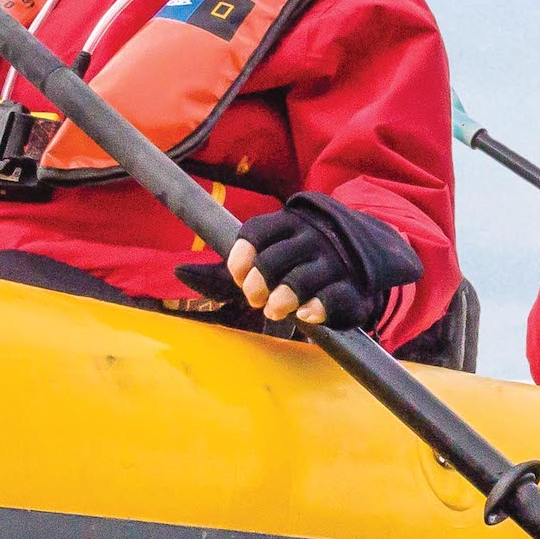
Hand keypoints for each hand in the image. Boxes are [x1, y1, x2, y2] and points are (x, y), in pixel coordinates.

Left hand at [178, 193, 422, 333]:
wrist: (362, 261)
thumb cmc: (296, 263)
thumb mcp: (262, 261)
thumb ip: (222, 272)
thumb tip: (177, 272)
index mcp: (285, 223)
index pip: (256, 232)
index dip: (241, 258)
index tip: (239, 276)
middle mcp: (309, 237)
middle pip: (272, 261)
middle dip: (257, 284)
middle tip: (255, 299)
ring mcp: (333, 261)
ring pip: (300, 280)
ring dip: (282, 300)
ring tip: (276, 311)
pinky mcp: (352, 287)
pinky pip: (332, 297)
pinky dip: (315, 309)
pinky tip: (307, 314)